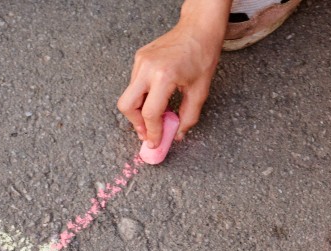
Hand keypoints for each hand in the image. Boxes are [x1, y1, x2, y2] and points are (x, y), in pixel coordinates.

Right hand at [117, 20, 221, 147]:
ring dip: (139, 110)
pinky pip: (134, 83)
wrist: (198, 28)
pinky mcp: (139, 58)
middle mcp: (147, 68)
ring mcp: (140, 62)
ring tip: (155, 115)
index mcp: (164, 77)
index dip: (152, 132)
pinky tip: (156, 97)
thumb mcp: (200, 90)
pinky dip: (142, 95)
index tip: (155, 142)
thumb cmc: (203, 55)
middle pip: (127, 105)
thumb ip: (188, 116)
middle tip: (147, 132)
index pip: (150, 113)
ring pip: (129, 95)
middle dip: (136, 123)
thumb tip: (176, 134)